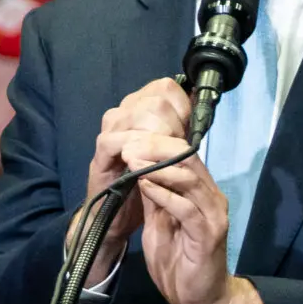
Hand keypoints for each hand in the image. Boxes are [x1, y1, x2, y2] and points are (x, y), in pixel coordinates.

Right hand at [71, 78, 190, 284]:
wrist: (117, 216)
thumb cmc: (146, 182)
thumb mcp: (169, 152)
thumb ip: (181, 129)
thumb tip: (200, 106)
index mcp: (140, 105)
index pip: (166, 87)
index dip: (183, 107)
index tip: (188, 131)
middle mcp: (123, 110)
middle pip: (157, 100)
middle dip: (175, 126)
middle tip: (178, 150)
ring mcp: (111, 128)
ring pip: (142, 116)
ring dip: (162, 140)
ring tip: (166, 161)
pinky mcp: (102, 149)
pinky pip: (123, 140)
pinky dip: (140, 152)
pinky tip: (147, 166)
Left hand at [126, 134, 262, 303]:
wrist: (199, 299)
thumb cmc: (180, 262)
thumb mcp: (159, 224)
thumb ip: (155, 198)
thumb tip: (139, 169)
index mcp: (202, 192)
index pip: (184, 155)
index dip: (157, 144)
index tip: (130, 139)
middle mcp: (212, 198)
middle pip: (188, 159)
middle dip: (156, 148)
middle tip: (130, 145)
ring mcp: (213, 215)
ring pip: (189, 179)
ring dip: (158, 168)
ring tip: (133, 160)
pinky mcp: (208, 234)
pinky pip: (186, 208)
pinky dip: (164, 194)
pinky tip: (145, 186)